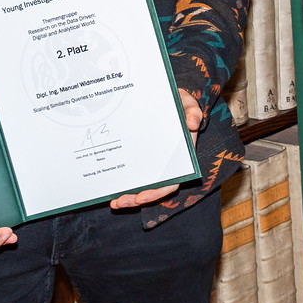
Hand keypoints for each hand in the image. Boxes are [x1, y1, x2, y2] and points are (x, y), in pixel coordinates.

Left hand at [111, 92, 203, 208]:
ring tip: (114, 202)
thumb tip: (192, 122)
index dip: (158, 192)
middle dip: (137, 199)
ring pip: (143, 186)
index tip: (141, 196)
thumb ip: (192, 111)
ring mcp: (152, 163)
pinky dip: (123, 183)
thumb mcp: (187, 103)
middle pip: (154, 190)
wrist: (165, 100)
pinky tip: (110, 189)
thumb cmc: (178, 104)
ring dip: (128, 197)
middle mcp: (167, 165)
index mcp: (180, 157)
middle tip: (119, 202)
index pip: (172, 181)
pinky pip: (133, 175)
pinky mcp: (140, 159)